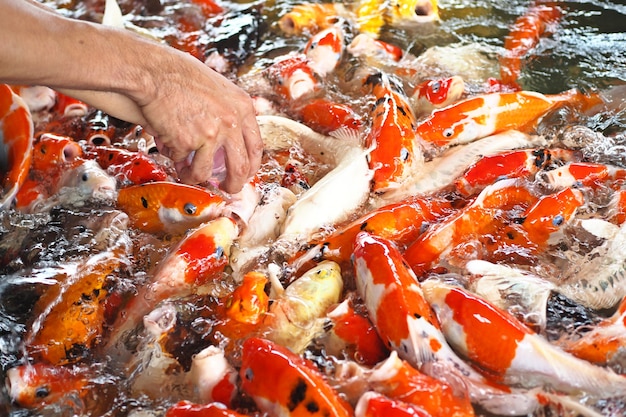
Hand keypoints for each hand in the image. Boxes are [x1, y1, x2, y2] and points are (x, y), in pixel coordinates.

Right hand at [138, 52, 262, 192]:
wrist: (153, 71)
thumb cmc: (179, 75)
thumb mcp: (218, 89)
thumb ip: (229, 112)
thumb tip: (232, 139)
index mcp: (242, 107)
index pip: (255, 147)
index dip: (250, 166)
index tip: (243, 174)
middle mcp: (231, 122)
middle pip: (240, 167)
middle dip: (233, 184)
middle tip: (226, 189)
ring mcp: (210, 133)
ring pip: (205, 171)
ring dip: (194, 176)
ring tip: (185, 173)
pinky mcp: (188, 141)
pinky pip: (180, 160)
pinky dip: (173, 157)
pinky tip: (167, 145)